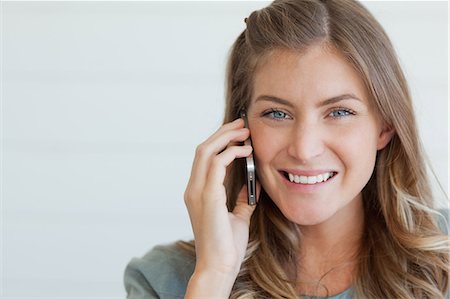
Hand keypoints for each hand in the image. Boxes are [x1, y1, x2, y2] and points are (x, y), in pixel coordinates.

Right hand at [184, 118, 259, 296]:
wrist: (219, 266)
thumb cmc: (226, 245)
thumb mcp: (238, 216)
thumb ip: (241, 199)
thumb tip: (251, 183)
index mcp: (197, 192)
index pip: (204, 158)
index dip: (220, 141)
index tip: (238, 134)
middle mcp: (193, 188)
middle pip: (203, 148)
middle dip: (222, 132)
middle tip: (241, 124)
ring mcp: (197, 191)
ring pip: (206, 151)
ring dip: (226, 137)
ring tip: (245, 132)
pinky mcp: (207, 196)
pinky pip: (217, 164)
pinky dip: (231, 153)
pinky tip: (247, 151)